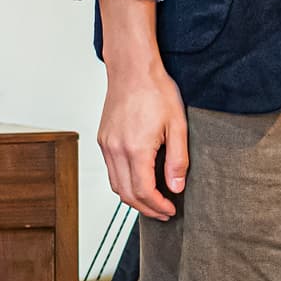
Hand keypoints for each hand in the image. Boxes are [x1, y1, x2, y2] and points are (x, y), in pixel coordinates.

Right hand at [96, 0, 189, 219]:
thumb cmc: (156, 91)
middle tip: (164, 212)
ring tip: (153, 202)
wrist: (132, 68)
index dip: (158, 206)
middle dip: (146, 208)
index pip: (144, 192)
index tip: (171, 210)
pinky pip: (111, 171)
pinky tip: (139, 181)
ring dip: (133, 199)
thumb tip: (176, 187)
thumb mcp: (177, 125)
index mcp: (135, 149)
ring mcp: (106, 145)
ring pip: (115, 185)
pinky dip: (123, 183)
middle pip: (127, 194)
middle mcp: (115, 150)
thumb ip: (177, 160)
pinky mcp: (103, 139)